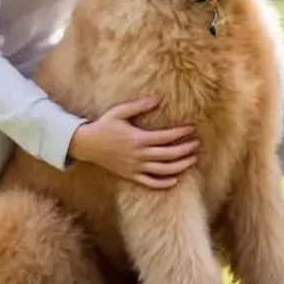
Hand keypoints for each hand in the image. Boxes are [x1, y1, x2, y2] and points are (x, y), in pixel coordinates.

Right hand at [68, 97, 198, 188]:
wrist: (86, 144)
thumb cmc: (104, 125)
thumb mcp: (120, 112)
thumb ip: (140, 106)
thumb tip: (159, 99)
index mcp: (138, 138)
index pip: (167, 137)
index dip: (182, 133)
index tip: (192, 128)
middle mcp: (139, 155)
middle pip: (169, 155)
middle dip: (186, 149)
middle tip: (197, 144)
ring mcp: (135, 167)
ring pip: (163, 170)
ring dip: (180, 166)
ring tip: (192, 160)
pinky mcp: (130, 176)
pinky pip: (150, 183)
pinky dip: (164, 184)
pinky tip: (175, 180)